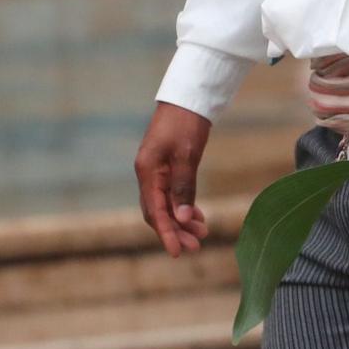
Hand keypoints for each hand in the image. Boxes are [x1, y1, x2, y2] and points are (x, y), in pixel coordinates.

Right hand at [134, 101, 211, 257]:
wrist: (187, 97)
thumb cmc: (185, 122)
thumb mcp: (186, 154)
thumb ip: (183, 186)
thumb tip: (182, 218)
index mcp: (147, 172)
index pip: (155, 211)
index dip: (167, 233)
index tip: (179, 252)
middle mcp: (148, 174)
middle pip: (158, 212)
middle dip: (176, 230)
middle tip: (197, 245)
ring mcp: (156, 171)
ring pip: (165, 205)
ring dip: (181, 220)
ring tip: (201, 232)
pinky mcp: (166, 167)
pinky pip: (171, 194)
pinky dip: (183, 206)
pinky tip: (196, 215)